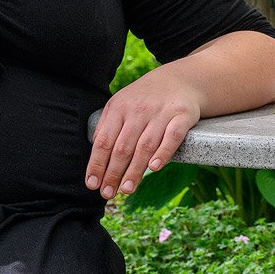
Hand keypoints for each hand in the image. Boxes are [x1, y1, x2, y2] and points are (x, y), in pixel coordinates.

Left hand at [87, 70, 202, 199]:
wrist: (180, 80)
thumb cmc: (146, 98)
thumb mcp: (122, 104)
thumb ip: (107, 126)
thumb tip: (95, 154)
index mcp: (119, 108)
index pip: (104, 141)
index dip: (97, 164)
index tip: (92, 184)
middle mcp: (138, 110)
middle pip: (123, 147)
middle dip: (113, 173)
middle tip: (108, 193)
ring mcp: (161, 113)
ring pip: (145, 146)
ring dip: (135, 170)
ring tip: (127, 189)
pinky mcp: (182, 116)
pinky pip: (172, 137)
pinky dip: (163, 153)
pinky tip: (154, 168)